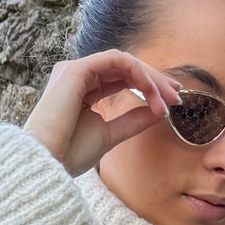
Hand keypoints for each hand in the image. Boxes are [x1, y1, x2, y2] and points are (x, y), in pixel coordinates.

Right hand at [24, 50, 185, 175]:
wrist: (47, 163)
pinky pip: (115, 60)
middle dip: (154, 80)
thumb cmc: (69, 154)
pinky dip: (137, 72)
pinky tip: (151, 90)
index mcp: (83, 90)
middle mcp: (78, 75)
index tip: (170, 102)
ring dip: (149, 78)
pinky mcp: (77, 70)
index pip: (122, 79)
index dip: (149, 86)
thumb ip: (132, 121)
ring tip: (166, 99)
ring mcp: (76, 70)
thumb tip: (158, 111)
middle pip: (125, 68)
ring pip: (123, 62)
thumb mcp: (110, 135)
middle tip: (177, 96)